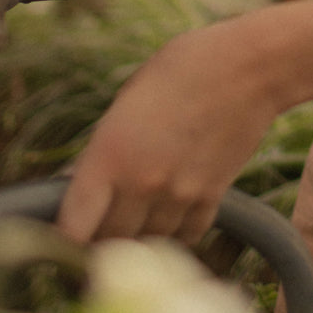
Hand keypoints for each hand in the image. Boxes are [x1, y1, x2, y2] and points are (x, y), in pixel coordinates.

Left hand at [57, 18, 282, 245]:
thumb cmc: (181, 69)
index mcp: (110, 155)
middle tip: (99, 231)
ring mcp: (179, 195)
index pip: (74, 230)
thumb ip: (105, 149)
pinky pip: (185, 236)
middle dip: (100, 243)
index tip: (64, 243)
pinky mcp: (212, 197)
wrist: (248, 67)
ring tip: (136, 218)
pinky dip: (175, 232)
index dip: (64, 244)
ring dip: (139, 238)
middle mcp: (141, 183)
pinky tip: (170, 213)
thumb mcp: (127, 101)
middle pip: (109, 245)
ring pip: (148, 245)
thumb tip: (81, 186)